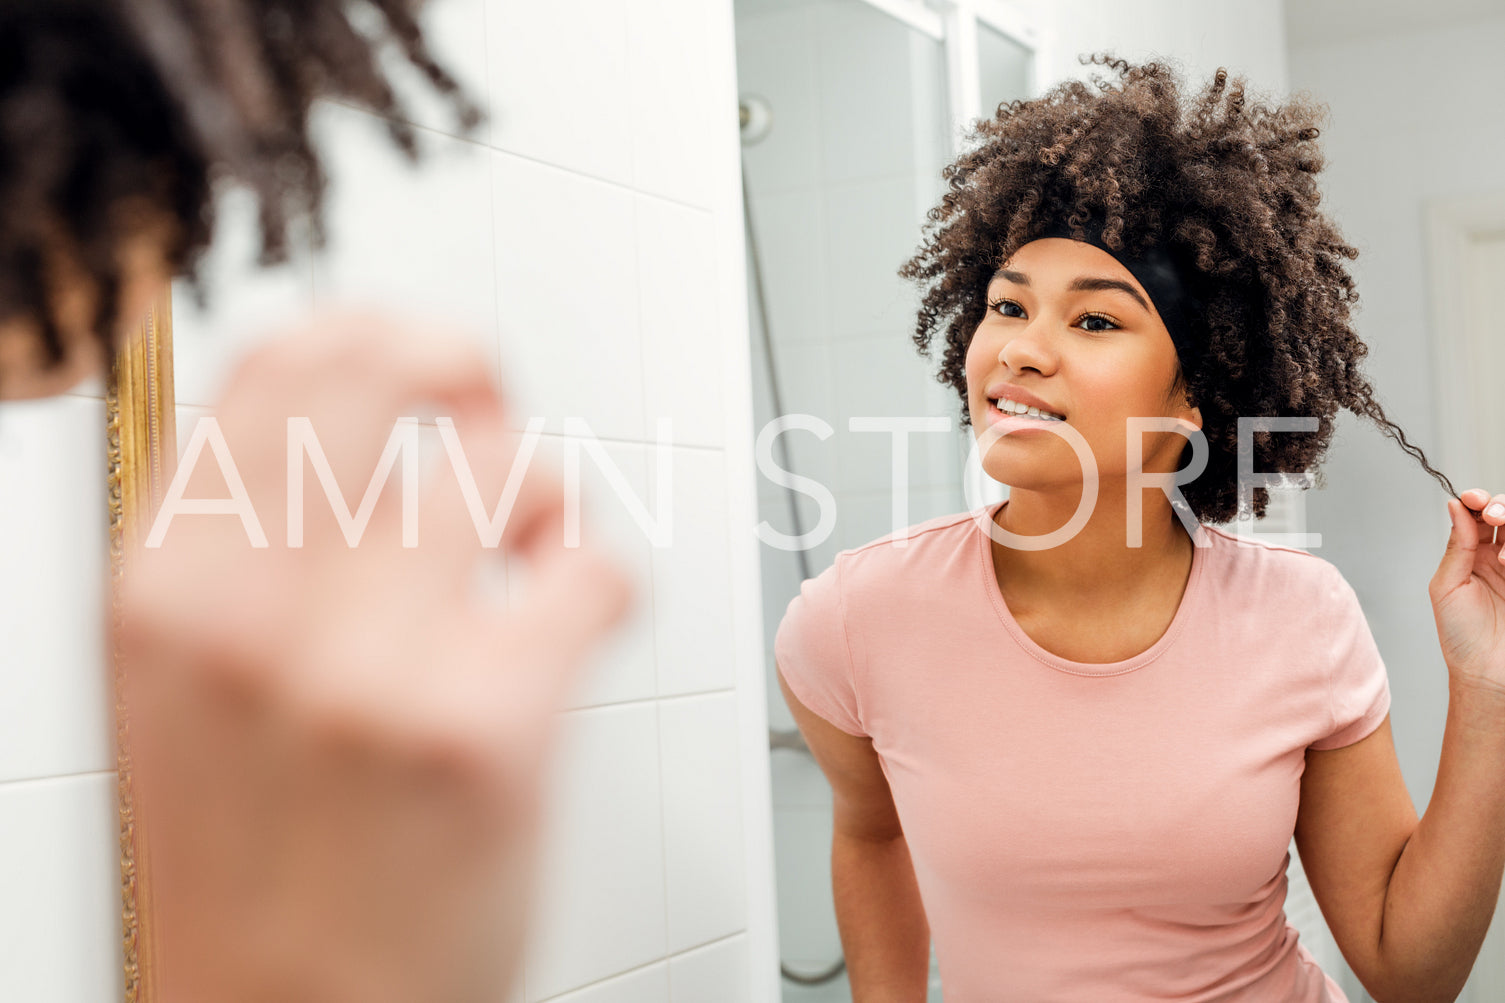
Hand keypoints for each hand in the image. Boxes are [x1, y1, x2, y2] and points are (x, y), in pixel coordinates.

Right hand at [118, 314, 632, 1002]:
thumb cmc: (262, 858)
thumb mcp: (189, 684)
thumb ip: (248, 545)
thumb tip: (340, 415)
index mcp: (168, 586)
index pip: (275, 366)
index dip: (369, 330)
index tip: (418, 352)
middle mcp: (255, 612)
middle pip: (393, 374)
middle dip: (464, 370)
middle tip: (490, 404)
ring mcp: (373, 666)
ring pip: (507, 466)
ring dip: (540, 498)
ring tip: (529, 551)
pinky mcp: (488, 726)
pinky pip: (593, 568)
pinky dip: (605, 580)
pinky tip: (573, 618)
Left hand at [1429, 487, 1504, 693]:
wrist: (1488, 672)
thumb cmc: (1461, 636)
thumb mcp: (1447, 585)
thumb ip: (1455, 545)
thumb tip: (1454, 506)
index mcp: (1471, 554)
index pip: (1479, 515)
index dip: (1477, 501)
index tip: (1472, 498)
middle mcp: (1499, 556)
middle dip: (1501, 506)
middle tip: (1492, 516)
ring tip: (1502, 554)